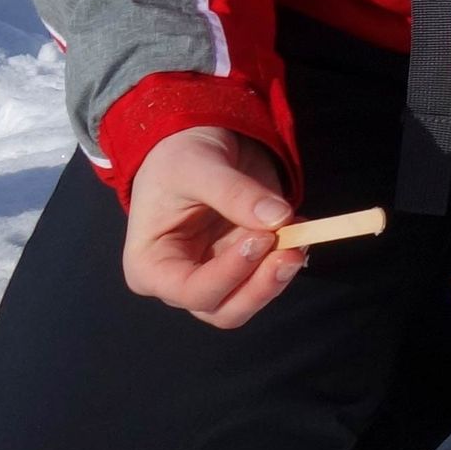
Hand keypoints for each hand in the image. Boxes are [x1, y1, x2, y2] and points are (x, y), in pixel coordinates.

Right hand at [122, 126, 300, 327]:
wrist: (195, 139)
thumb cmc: (178, 156)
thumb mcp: (199, 167)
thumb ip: (234, 193)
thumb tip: (279, 218)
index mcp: (151, 266)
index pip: (192, 291)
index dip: (230, 273)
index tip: (261, 238)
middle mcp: (181, 282)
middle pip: (225, 310)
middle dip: (260, 286)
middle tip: (290, 250)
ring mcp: (216, 276)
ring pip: (251, 299)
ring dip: (278, 275)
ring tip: (299, 235)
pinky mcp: (244, 265)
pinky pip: (268, 276)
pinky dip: (286, 259)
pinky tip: (300, 230)